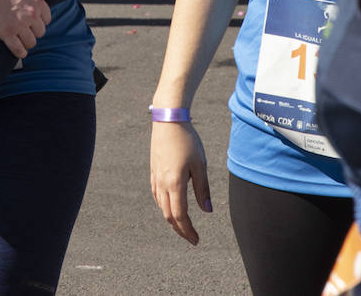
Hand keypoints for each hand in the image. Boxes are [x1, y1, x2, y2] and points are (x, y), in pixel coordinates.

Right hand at [0, 0, 57, 58]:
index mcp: (38, 1)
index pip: (47, 19)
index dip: (39, 20)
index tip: (32, 20)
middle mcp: (31, 14)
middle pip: (40, 32)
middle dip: (33, 30)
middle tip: (24, 28)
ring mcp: (19, 25)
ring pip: (31, 42)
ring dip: (27, 42)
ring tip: (20, 38)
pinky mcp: (6, 33)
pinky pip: (18, 49)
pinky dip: (20, 52)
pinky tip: (19, 51)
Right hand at [150, 121, 211, 244]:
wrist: (168, 120)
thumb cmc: (187, 140)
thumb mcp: (200, 165)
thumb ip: (203, 189)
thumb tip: (207, 211)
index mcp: (174, 184)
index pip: (180, 216)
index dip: (188, 230)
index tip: (196, 240)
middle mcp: (162, 183)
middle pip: (168, 215)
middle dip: (180, 229)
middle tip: (191, 238)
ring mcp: (155, 177)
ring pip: (161, 206)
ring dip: (172, 219)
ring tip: (183, 225)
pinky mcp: (153, 171)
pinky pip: (157, 195)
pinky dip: (164, 206)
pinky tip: (170, 205)